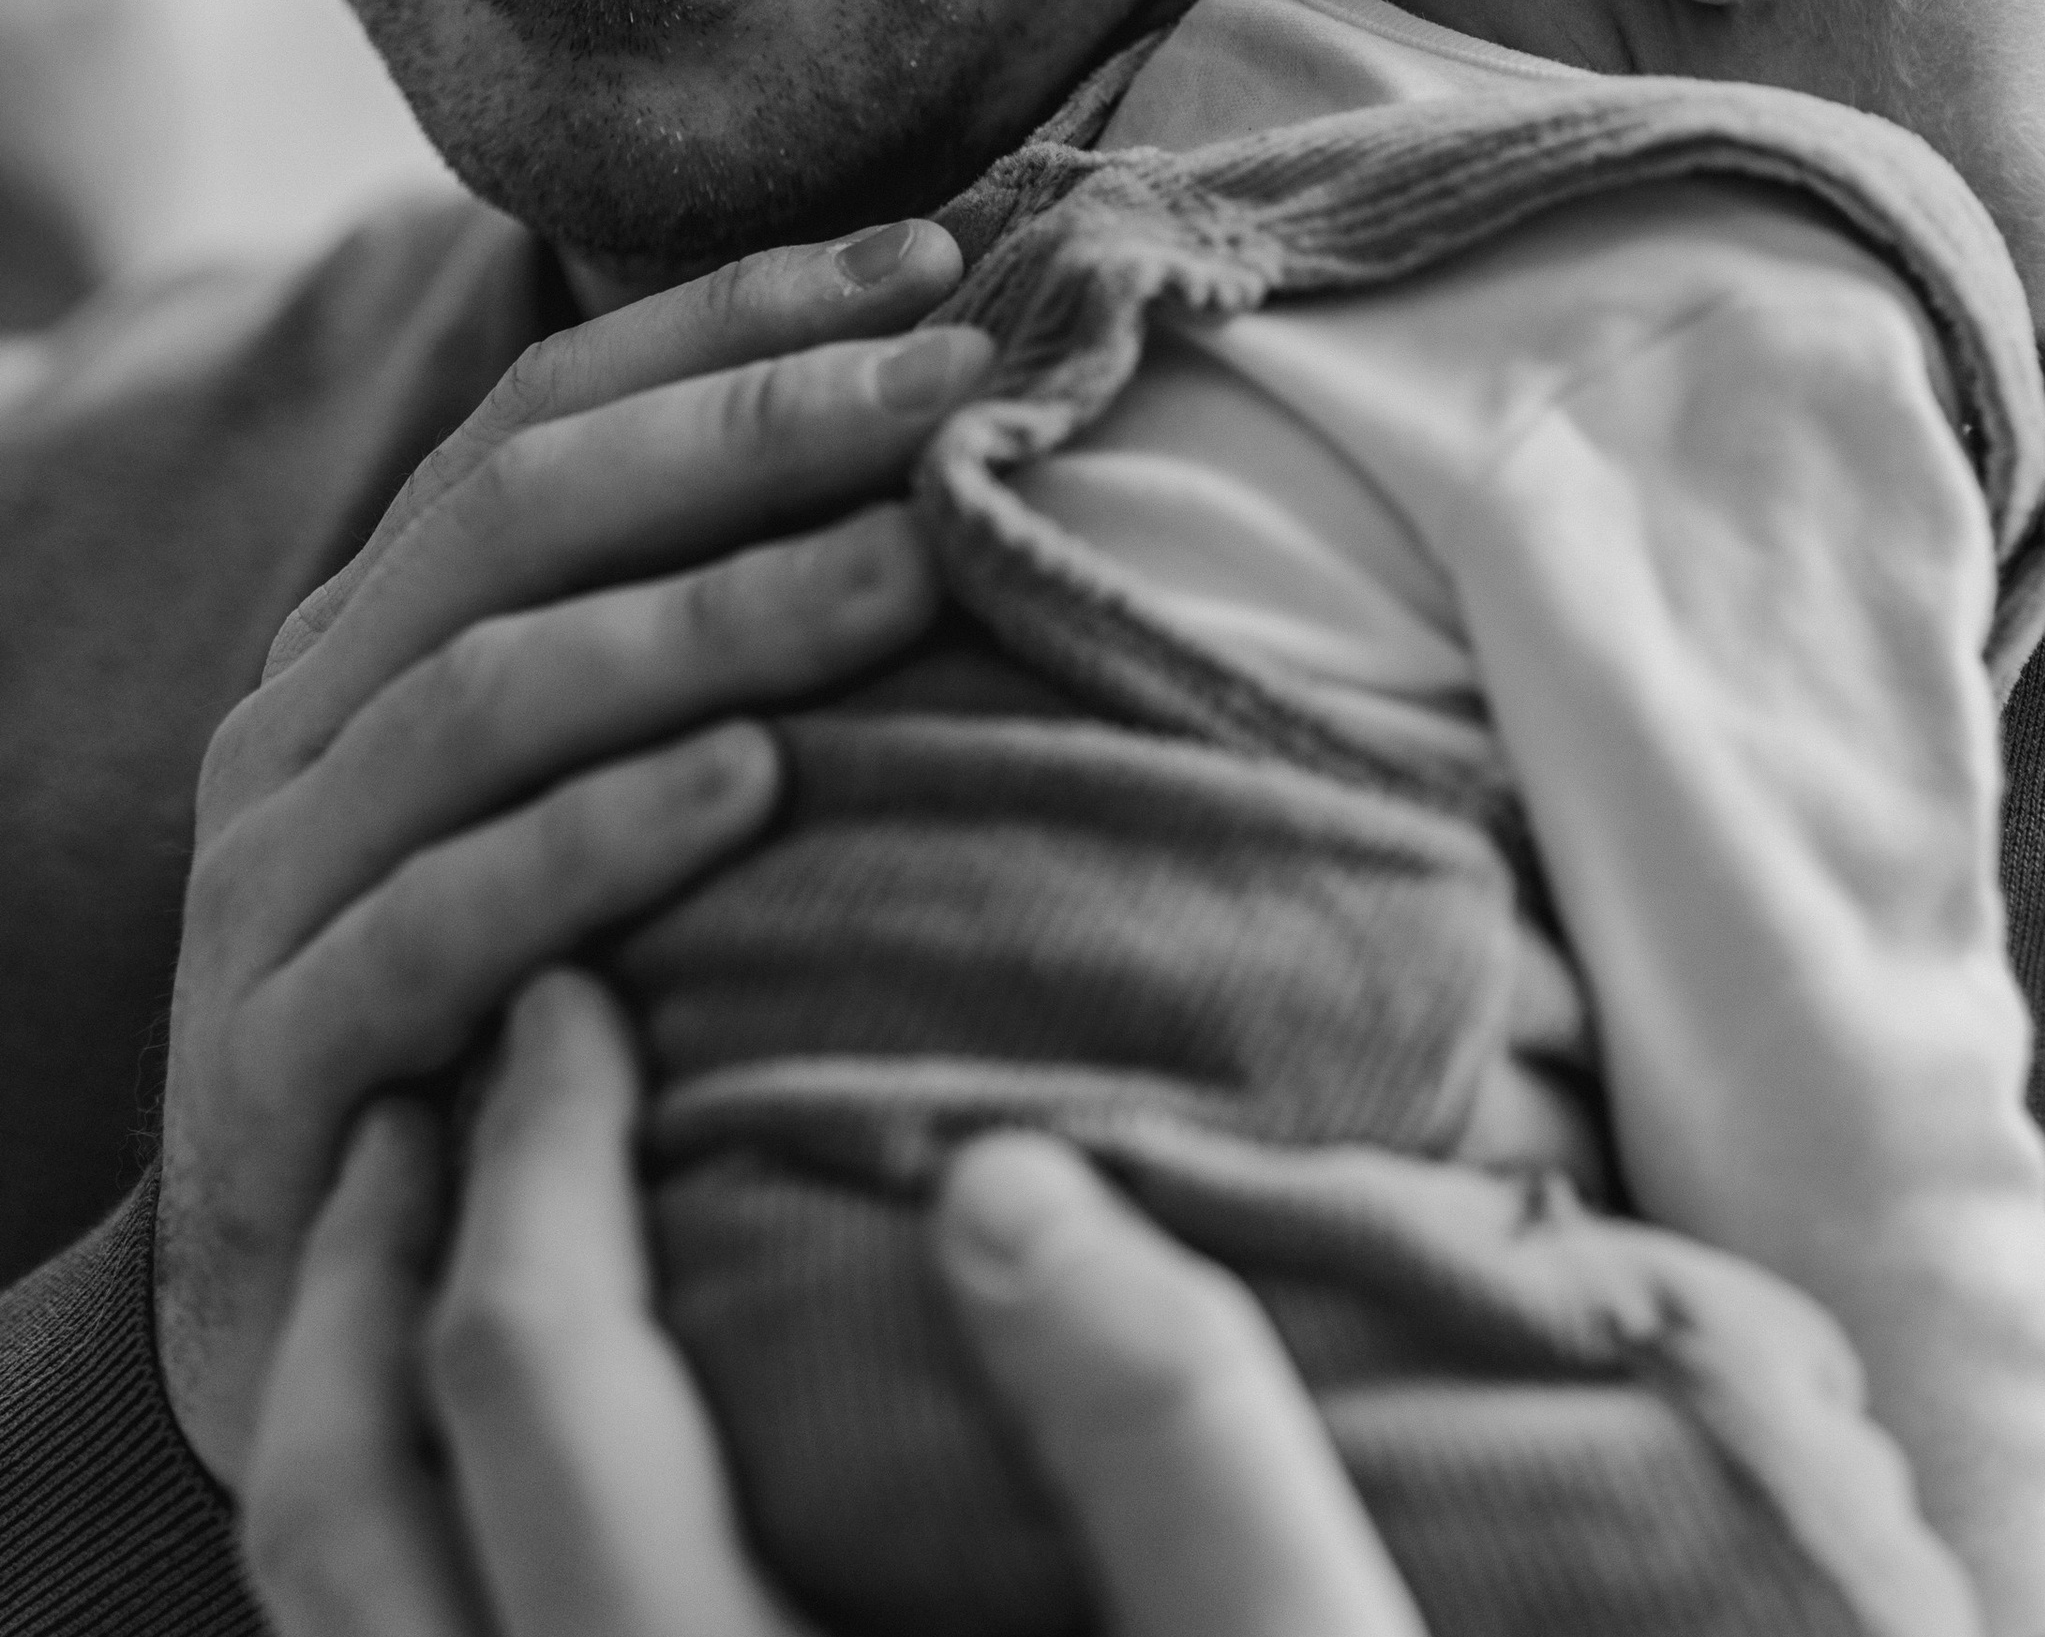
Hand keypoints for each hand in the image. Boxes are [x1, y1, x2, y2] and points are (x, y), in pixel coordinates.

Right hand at [158, 220, 985, 1486]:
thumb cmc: (516, 1007)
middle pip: (523, 515)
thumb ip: (694, 634)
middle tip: (961, 385)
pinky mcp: (270, 1068)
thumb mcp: (580, 790)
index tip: (944, 259)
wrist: (308, 1307)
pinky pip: (434, 927)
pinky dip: (594, 842)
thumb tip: (955, 457)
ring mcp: (266, 889)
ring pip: (488, 696)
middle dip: (756, 427)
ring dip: (715, 615)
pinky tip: (751, 787)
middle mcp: (302, 723)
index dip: (740, 321)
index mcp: (375, 626)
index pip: (550, 410)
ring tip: (911, 563)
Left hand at [243, 971, 1425, 1636]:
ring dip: (350, 1401)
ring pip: (337, 1635)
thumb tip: (1003, 1181)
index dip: (538, 1158)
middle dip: (375, 1258)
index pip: (541, 1389)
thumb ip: (1180, 1446)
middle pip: (343, 1520)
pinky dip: (398, 1548)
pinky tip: (514, 1461)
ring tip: (437, 1229)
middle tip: (454, 1074)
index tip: (581, 999)